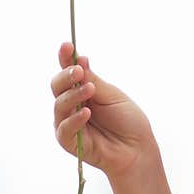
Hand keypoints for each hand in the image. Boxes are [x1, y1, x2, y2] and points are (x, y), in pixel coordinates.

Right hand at [51, 42, 155, 180]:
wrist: (136, 148)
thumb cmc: (127, 120)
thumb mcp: (112, 95)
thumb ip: (93, 80)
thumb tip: (80, 59)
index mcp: (83, 90)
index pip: (69, 72)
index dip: (65, 58)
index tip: (67, 46)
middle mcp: (72, 104)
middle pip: (57, 86)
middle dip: (66, 76)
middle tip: (78, 71)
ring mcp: (68, 122)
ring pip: (59, 104)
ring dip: (73, 95)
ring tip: (90, 90)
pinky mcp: (68, 141)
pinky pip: (64, 128)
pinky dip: (74, 119)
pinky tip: (87, 113)